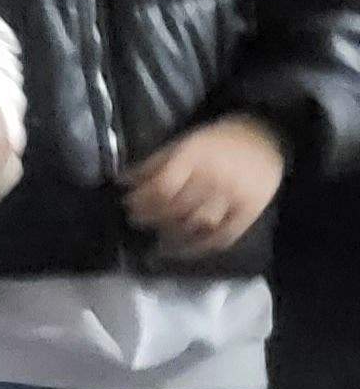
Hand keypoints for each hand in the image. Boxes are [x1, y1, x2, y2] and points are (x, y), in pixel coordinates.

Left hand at [130, 115, 287, 256]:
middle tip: (136, 221)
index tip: (127, 204)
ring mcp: (234, 198)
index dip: (141, 200)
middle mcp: (214, 179)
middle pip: (177, 208)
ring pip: (198, 226)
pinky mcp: (250, 213)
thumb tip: (122, 182)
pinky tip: (181, 251)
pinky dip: (199, 248)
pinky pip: (223, 238)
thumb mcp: (181, 142)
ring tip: (157, 238)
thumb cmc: (216, 140)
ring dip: (172, 236)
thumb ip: (152, 163)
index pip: (162, 187)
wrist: (265, 138)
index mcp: (195, 158)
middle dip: (151, 218)